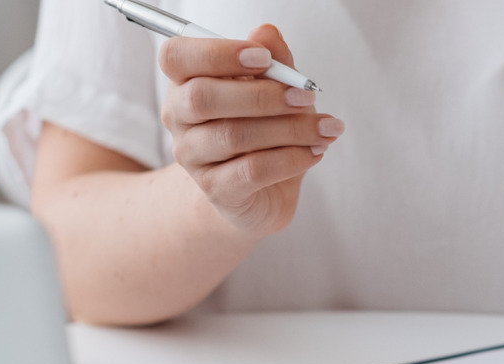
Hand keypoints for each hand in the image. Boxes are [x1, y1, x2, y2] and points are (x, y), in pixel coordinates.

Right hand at [158, 25, 343, 237]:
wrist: (261, 191)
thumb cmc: (264, 129)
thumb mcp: (275, 89)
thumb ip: (273, 61)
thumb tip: (267, 33)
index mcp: (185, 81)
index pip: (177, 57)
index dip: (218, 53)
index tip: (264, 58)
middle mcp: (179, 118)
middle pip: (203, 97)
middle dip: (263, 94)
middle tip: (306, 95)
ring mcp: (193, 157)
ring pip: (234, 135)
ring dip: (289, 129)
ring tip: (326, 128)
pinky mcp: (216, 190)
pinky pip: (253, 170)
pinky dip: (292, 159)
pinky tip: (316, 151)